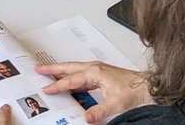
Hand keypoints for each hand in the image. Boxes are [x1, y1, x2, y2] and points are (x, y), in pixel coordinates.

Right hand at [36, 61, 150, 123]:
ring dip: (61, 71)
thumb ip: (99, 111)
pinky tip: (68, 83)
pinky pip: (81, 74)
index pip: (71, 80)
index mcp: (95, 72)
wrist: (146, 86)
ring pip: (74, 69)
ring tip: (48, 73)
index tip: (46, 88)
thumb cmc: (133, 90)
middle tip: (38, 68)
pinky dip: (71, 77)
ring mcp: (97, 70)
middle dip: (53, 68)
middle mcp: (95, 68)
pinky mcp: (100, 74)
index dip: (57, 85)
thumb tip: (86, 118)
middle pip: (69, 67)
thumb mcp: (115, 104)